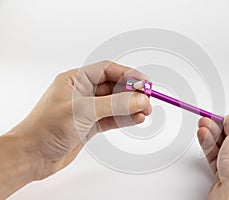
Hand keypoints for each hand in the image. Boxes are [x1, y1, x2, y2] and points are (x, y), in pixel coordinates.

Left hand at [8, 61, 150, 179]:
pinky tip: (136, 119)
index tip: (144, 82)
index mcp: (76, 80)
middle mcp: (83, 92)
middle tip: (147, 99)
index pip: (107, 70)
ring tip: (146, 110)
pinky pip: (112, 118)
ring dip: (131, 106)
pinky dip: (125, 118)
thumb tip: (138, 99)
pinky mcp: (91, 124)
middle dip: (132, 92)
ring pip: (115, 104)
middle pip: (114, 87)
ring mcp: (88, 109)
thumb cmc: (46, 128)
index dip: (127, 74)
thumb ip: (114, 105)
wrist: (32, 155)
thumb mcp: (83, 111)